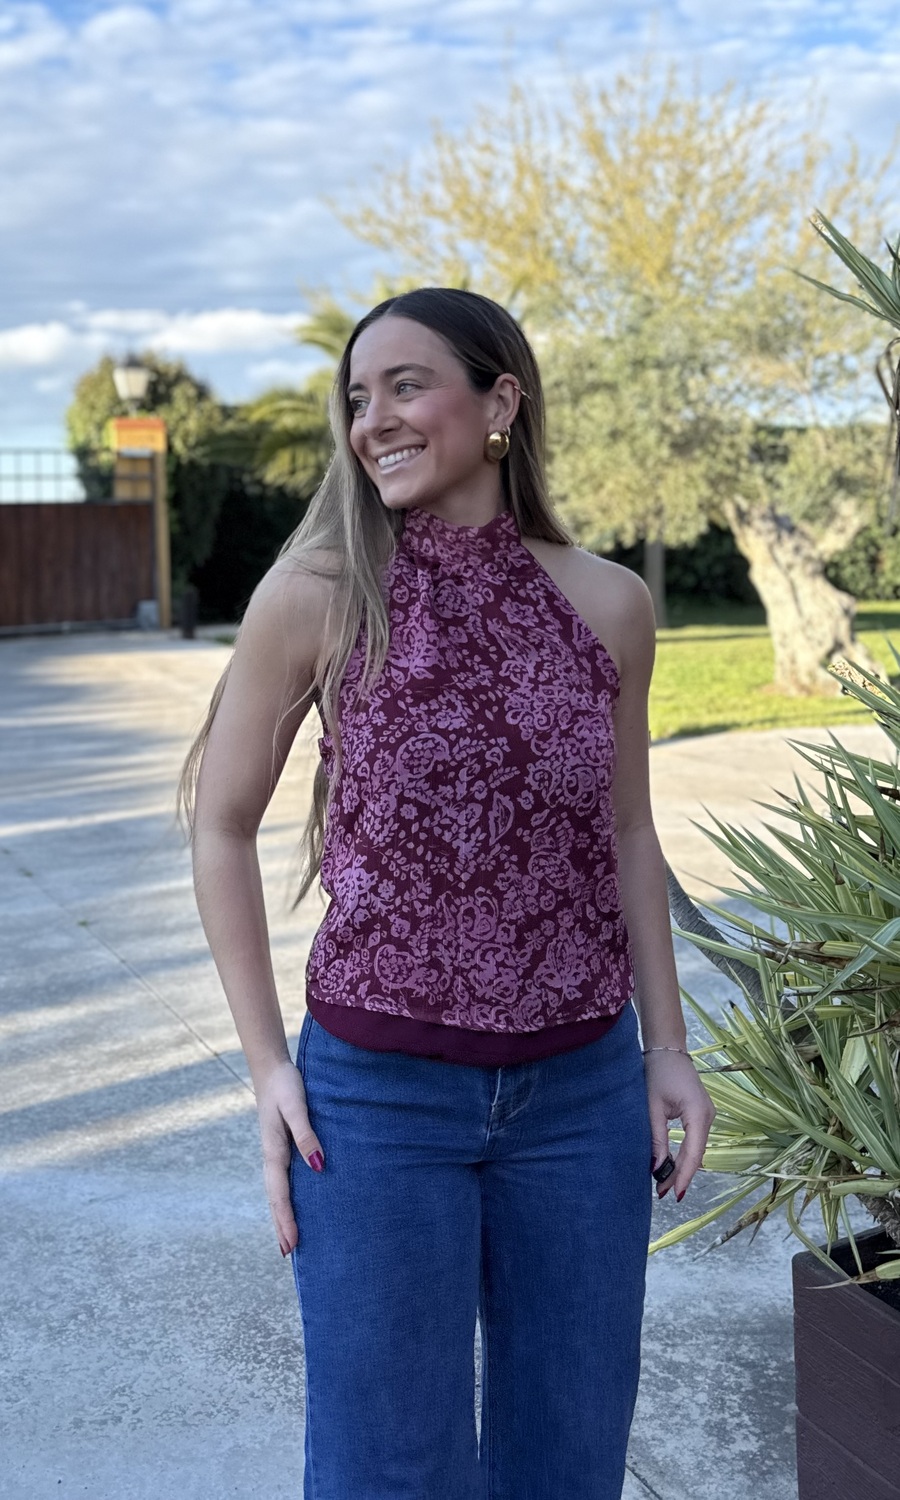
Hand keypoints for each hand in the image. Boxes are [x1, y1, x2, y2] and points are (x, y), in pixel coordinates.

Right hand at [254, 1059, 325, 1256]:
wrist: (272, 1069)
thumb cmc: (285, 1087)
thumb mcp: (296, 1108)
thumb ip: (306, 1134)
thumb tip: (317, 1165)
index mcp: (273, 1151)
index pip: (280, 1194)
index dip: (285, 1220)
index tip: (291, 1244)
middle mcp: (272, 1156)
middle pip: (275, 1199)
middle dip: (281, 1225)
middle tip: (288, 1254)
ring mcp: (275, 1153)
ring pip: (278, 1192)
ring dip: (282, 1215)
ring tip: (289, 1239)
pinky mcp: (281, 1147)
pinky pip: (283, 1179)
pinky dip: (285, 1198)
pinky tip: (294, 1204)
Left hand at [643, 1051, 715, 1201]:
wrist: (667, 1049)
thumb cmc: (658, 1073)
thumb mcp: (653, 1107)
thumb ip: (657, 1139)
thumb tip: (656, 1169)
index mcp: (698, 1114)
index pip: (694, 1153)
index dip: (684, 1176)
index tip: (674, 1195)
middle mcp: (708, 1116)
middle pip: (697, 1154)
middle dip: (681, 1175)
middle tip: (663, 1194)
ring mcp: (707, 1115)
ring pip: (697, 1148)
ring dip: (682, 1166)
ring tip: (665, 1184)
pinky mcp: (701, 1114)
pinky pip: (695, 1140)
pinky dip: (685, 1154)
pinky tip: (673, 1165)